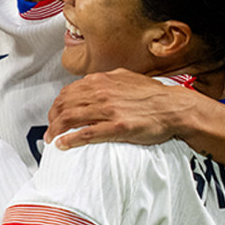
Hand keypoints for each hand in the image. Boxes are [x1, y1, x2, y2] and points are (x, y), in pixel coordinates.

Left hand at [45, 69, 196, 148]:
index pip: (68, 92)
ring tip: (51, 140)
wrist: (175, 107)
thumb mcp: (126, 79)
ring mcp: (108, 110)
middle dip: (52, 119)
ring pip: (70, 119)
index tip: (54, 115)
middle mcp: (101, 93)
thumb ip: (107, 81)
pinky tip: (63, 145)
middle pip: (64, 105)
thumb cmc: (154, 95)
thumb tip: (93, 83)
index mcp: (102, 81)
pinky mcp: (117, 127)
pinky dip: (70, 140)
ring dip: (56, 130)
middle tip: (50, 130)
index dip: (57, 105)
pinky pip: (86, 133)